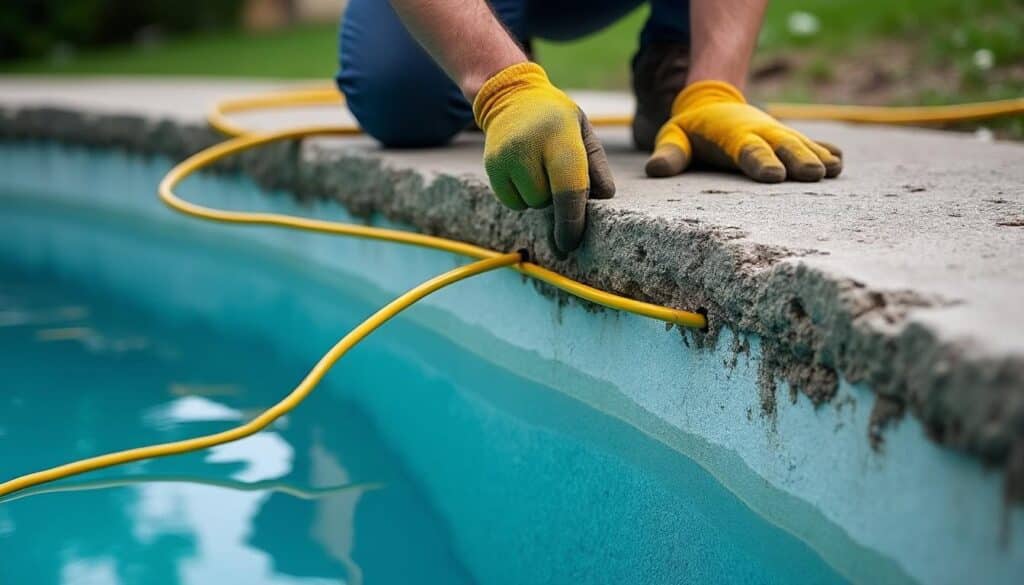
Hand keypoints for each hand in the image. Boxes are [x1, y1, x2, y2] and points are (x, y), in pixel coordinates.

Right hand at [473, 62, 614, 251]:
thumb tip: (603, 198)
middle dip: (557, 197)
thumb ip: (596, 166)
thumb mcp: (584, 132)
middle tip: (555, 170)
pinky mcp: (491, 166)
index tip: (571, 242)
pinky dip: (521, 195)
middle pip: (547, 201)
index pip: (568, 187)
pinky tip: (523, 171)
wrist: (512, 97)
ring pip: (529, 204)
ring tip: (539, 167)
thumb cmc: (557, 120)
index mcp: (560, 134)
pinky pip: (512, 202)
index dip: (571, 219)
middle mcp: (528, 144)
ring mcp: (505, 156)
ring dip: (539, 196)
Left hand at [645, 80, 841, 181]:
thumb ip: (669, 153)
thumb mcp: (674, 136)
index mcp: (732, 135)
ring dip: (818, 156)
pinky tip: (840, 163)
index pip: (747, 150)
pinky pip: (813, 142)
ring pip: (802, 144)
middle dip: (798, 159)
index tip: (775, 175)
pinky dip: (827, 150)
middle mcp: (761, 132)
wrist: (715, 102)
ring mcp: (779, 134)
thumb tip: (655, 169)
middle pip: (782, 146)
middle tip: (813, 175)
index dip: (760, 161)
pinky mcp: (791, 138)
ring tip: (833, 170)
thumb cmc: (692, 130)